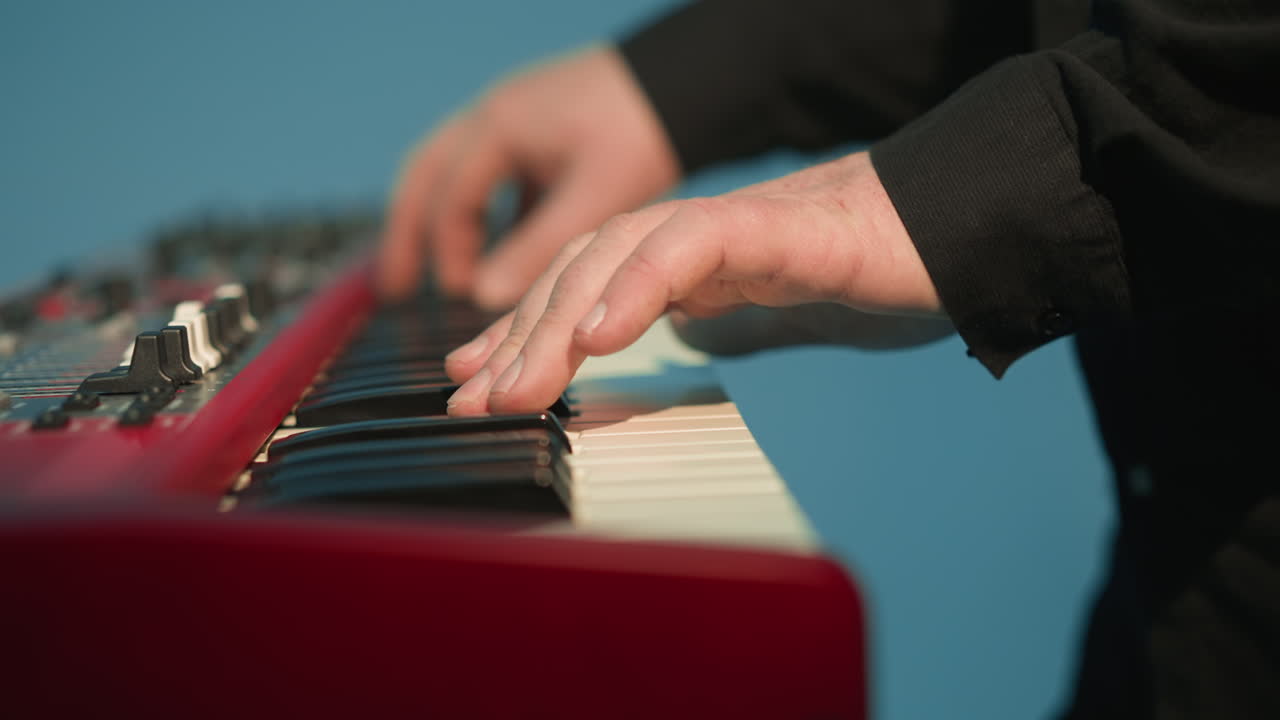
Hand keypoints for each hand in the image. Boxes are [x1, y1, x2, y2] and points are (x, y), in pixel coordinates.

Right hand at [378, 46, 679, 308]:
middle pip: (427, 178)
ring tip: (442, 274)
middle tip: (395, 287)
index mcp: (498, 129)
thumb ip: (537, 247)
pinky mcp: (538, 130)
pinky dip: (485, 212)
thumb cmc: (642, 130)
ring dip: (443, 222)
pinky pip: (492, 173)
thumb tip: (486, 297)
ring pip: (454, 173)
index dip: (448, 252)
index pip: (448, 199)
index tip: (460, 295)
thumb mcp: (593, 197)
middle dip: (409, 233)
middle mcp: (494, 118)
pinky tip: (500, 249)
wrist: (688, 80)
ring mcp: (514, 120)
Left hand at [442, 151, 945, 415]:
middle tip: (472, 399)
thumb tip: (668, 341)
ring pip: (616, 255)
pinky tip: (599, 335)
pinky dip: (638, 286)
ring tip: (517, 385)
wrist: (948, 227)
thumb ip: (715, 321)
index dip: (521, 330)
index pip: (580, 287)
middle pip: (581, 272)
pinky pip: (690, 246)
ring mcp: (726, 224)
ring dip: (558, 323)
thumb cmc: (864, 268)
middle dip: (518, 336)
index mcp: (681, 257)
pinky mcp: (772, 226)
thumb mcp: (769, 312)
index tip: (473, 380)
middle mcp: (689, 233)